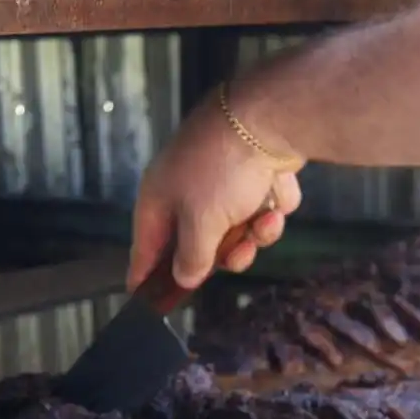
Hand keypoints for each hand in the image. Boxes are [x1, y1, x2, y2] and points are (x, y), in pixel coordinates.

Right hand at [128, 86, 302, 291]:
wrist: (270, 119)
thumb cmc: (222, 166)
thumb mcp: (200, 223)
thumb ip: (192, 258)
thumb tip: (185, 277)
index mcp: (160, 197)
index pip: (145, 246)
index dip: (145, 274)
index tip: (144, 299)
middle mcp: (186, 190)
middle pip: (197, 244)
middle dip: (222, 254)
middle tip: (236, 253)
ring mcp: (222, 182)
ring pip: (235, 232)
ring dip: (253, 234)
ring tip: (264, 221)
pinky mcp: (255, 177)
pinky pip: (260, 211)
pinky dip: (270, 209)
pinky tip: (276, 197)